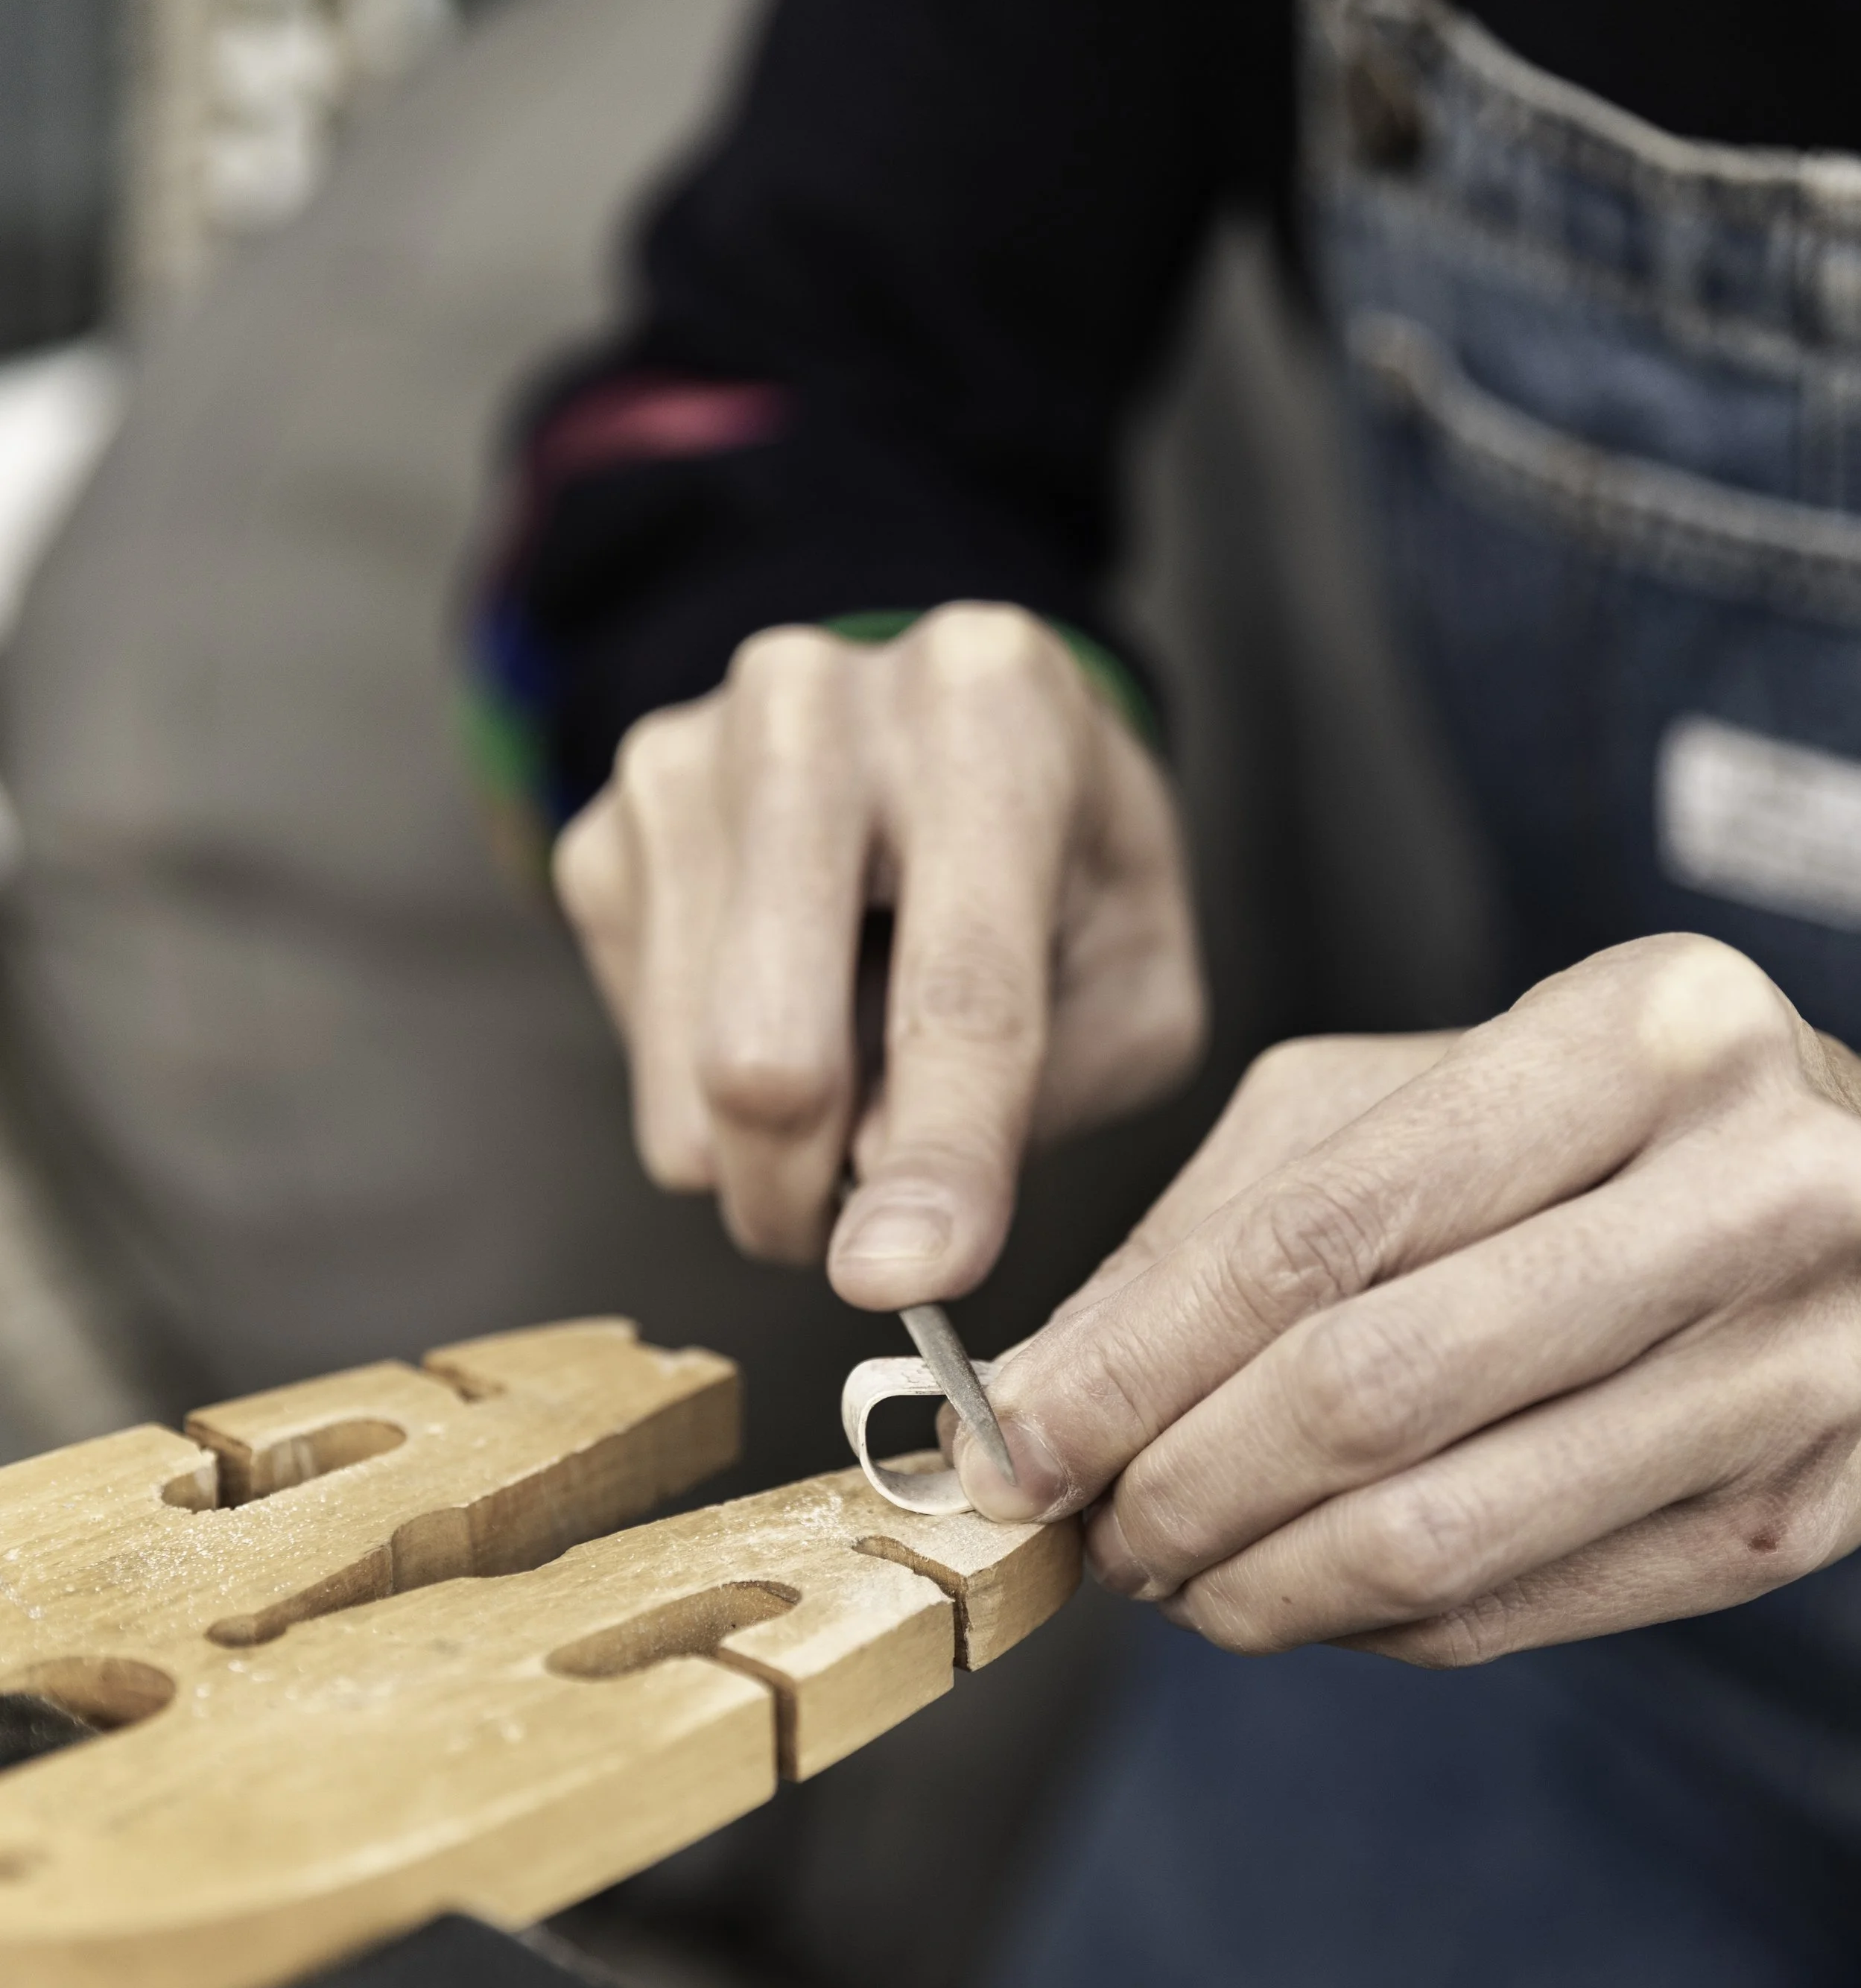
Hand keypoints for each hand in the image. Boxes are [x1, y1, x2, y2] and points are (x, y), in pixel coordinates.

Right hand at [552, 604, 1204, 1306]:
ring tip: (847, 1087)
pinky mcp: (599, 829)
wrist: (940, 729)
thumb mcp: (1134, 969)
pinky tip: (783, 1004)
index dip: (942, 1156)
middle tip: (863, 1228)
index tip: (903, 1281)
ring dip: (766, 1156)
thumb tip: (879, 1188)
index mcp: (987, 712)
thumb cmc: (1056, 865)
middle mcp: (812, 707)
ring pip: (690, 1079)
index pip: (958, 988)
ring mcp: (682, 761)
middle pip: (769, 1052)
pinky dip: (713, 1086)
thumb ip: (1051, 1084)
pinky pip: (639, 1055)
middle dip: (812, 1190)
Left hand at [955, 936, 1860, 1664]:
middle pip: (1370, 1396)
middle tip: (1088, 1527)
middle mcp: (1748, 1195)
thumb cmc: (1604, 1129)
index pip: (1318, 1236)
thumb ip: (1225, 1221)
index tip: (1012, 1442)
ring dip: (1254, 1586)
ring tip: (1173, 1572)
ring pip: (1437, 1539)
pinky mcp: (1798, 1518)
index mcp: (1638, 1039)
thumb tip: (1045, 1391)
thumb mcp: (1415, 1098)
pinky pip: (1514, 1613)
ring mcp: (1794, 1371)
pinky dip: (1364, 1625)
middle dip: (1179, 1489)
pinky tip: (1300, 1586)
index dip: (1134, 1362)